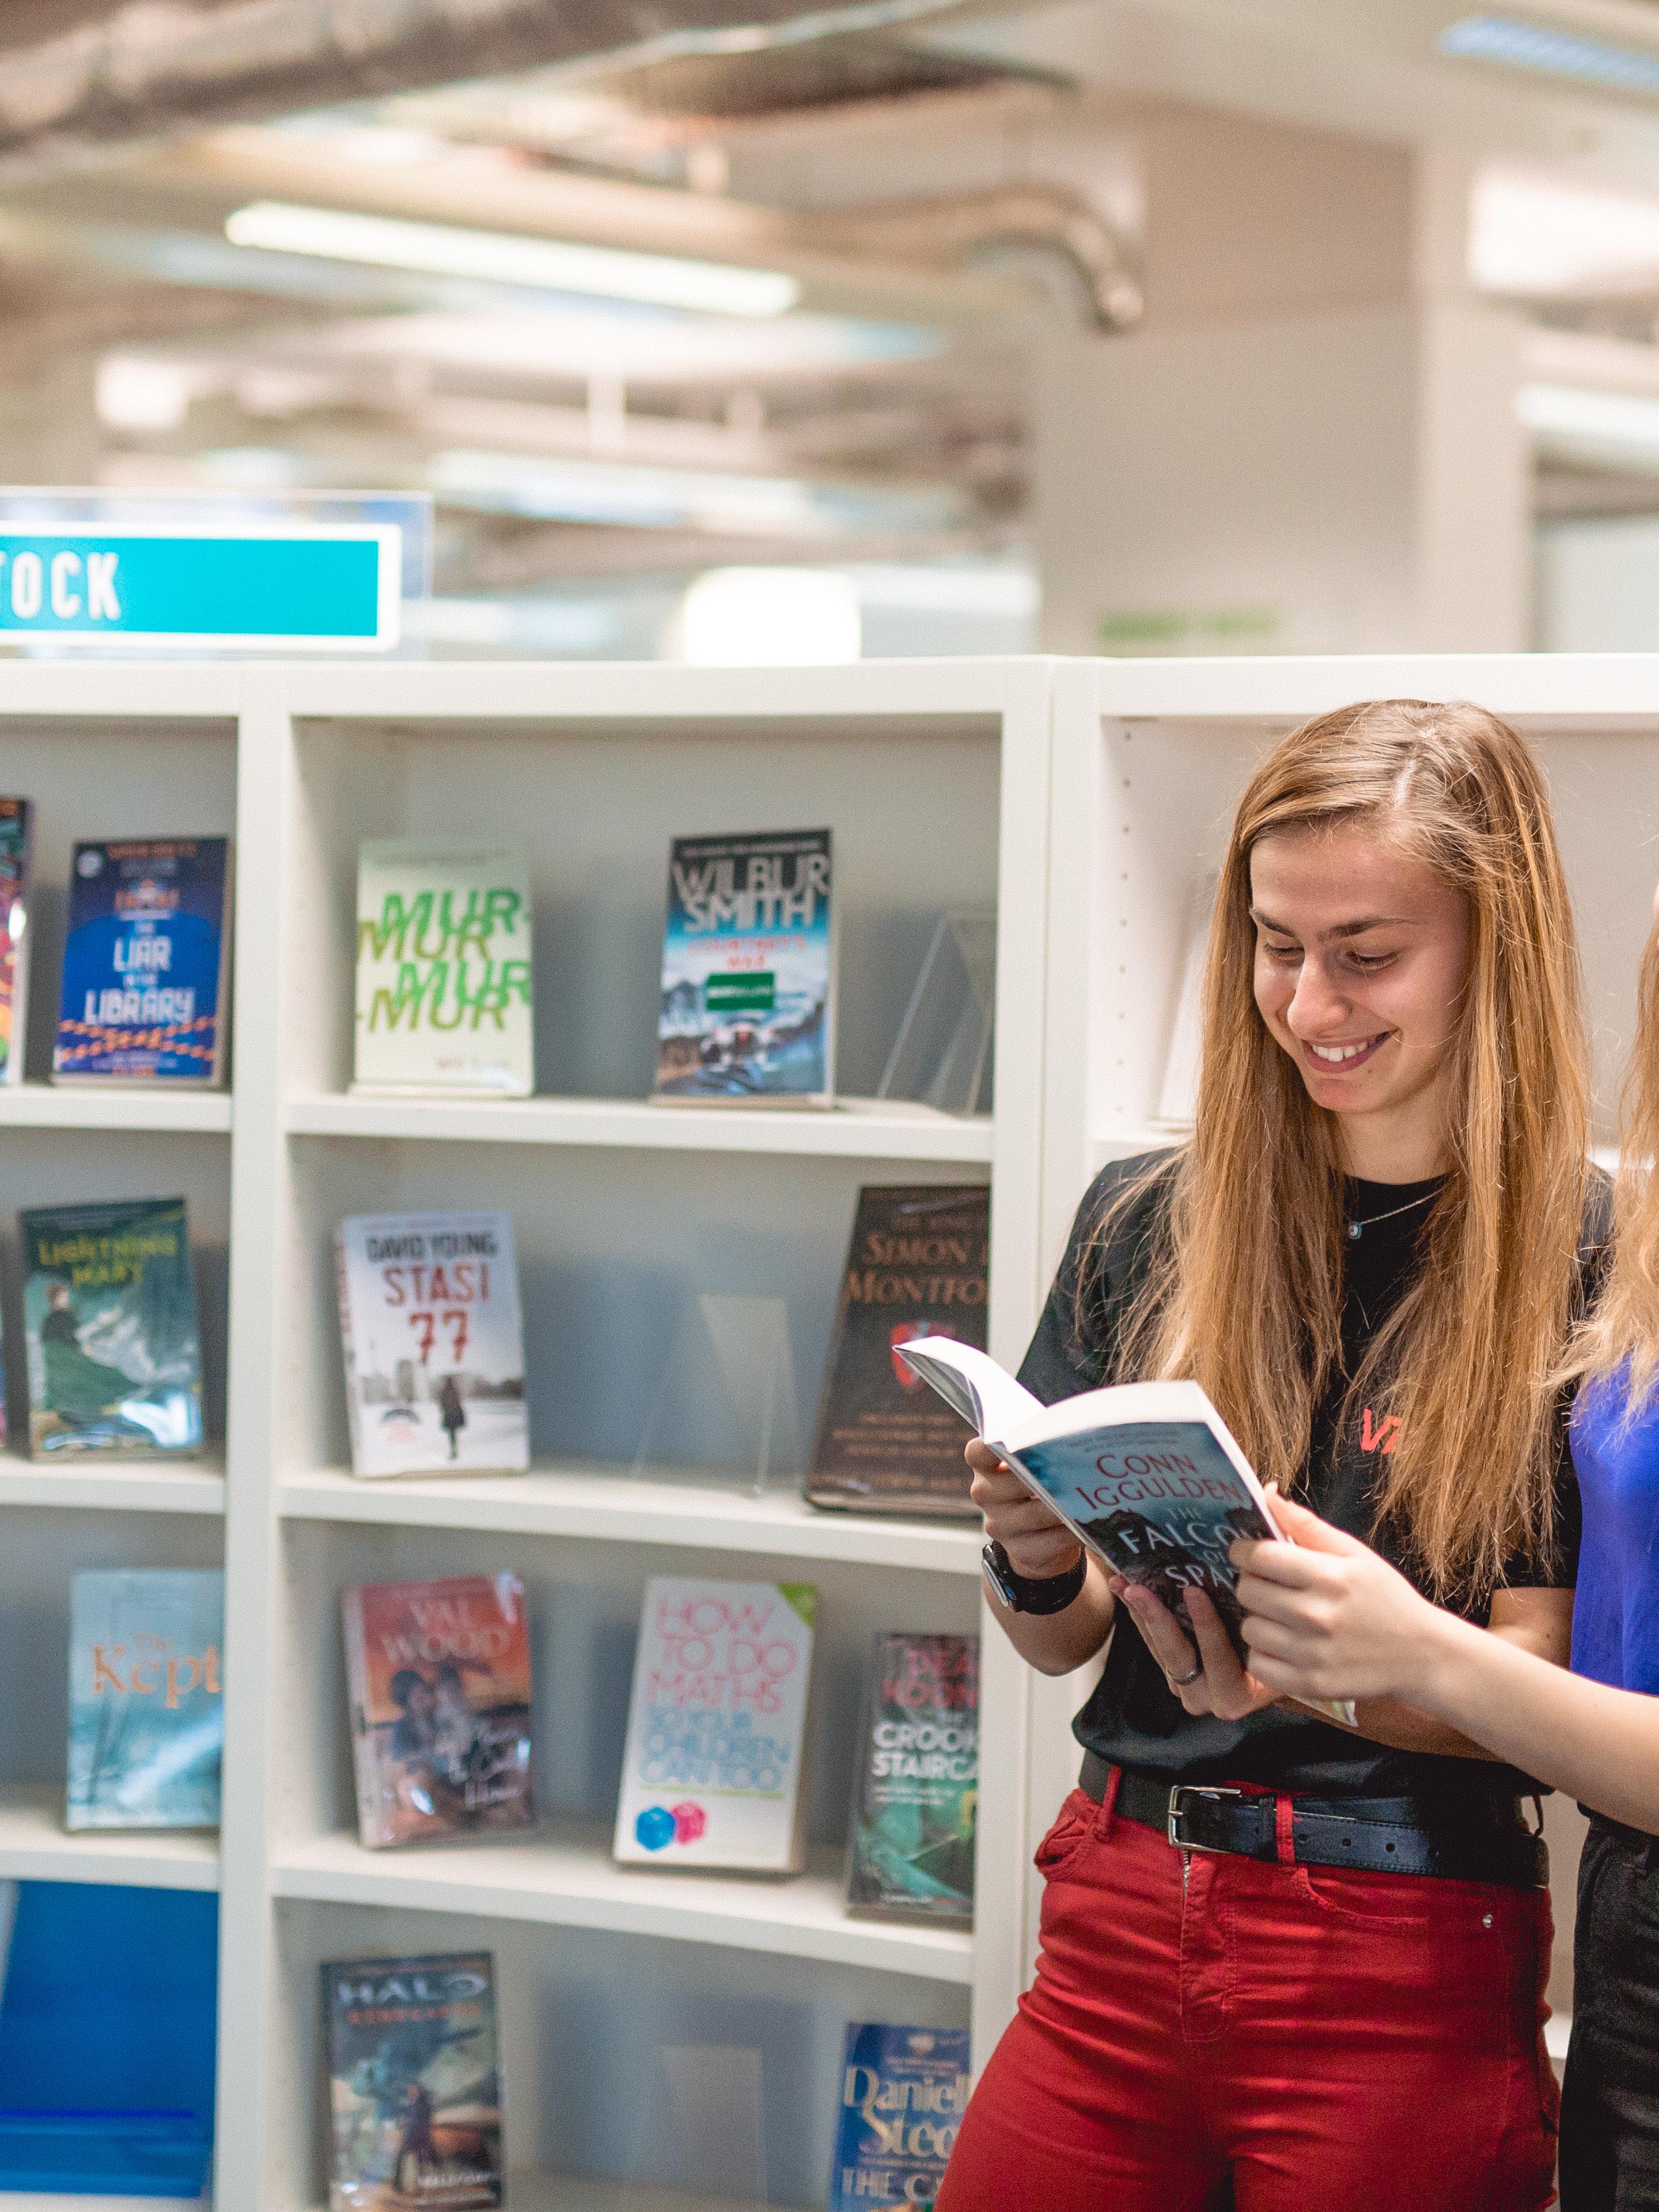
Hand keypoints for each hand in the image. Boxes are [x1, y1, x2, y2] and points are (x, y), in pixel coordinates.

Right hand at [966, 1438, 1082, 1580]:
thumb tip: (1070, 1439)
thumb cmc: (1036, 1486)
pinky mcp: (1021, 1550)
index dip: (993, 1445)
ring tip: (1089, 1495)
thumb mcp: (1028, 1465)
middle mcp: (985, 1495)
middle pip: (1015, 1482)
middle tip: (1075, 1466)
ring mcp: (1000, 1525)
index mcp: (984, 1468)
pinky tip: (1089, 1523)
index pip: (978, 1452)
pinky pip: (1052, 1540)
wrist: (1037, 1538)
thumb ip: (1036, 1451)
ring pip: (1037, 1513)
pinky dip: (1073, 1530)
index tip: (1016, 1439)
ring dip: (1065, 1505)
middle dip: (1046, 1475)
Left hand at [1111, 1577, 1281, 1720]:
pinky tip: (1123, 1588)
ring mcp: (1188, 1687)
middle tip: (1140, 1589)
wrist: (1281, 1673)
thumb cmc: (1290, 1652)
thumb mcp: (1287, 1640)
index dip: (1206, 1628)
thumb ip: (1272, 1619)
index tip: (1195, 1593)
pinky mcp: (1174, 1674)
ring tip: (1124, 1583)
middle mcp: (1210, 1698)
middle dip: (1157, 1620)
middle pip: (1178, 1658)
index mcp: (1240, 1695)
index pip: (1220, 1663)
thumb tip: (1260, 1571)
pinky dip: (1139, 1615)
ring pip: (1159, 1650)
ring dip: (1140, 1614)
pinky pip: (1153, 1646)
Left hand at [1231, 1493, 1443, 1704]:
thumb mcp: (1355, 1554)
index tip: (1247, 1552)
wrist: (1421, 1655)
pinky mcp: (1311, 1684)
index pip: (1259, 1557)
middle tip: (1268, 1584)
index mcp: (1329, 1577)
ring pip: (1249, 1628)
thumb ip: (1307, 1526)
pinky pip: (1258, 1664)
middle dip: (1252, 1582)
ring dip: (1258, 1618)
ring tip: (1280, 1615)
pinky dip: (1264, 1653)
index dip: (1244, 1551)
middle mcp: (1318, 1616)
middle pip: (1248, 1591)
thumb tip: (1268, 1494)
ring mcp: (1313, 1654)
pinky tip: (1284, 1644)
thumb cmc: (1386, 1597)